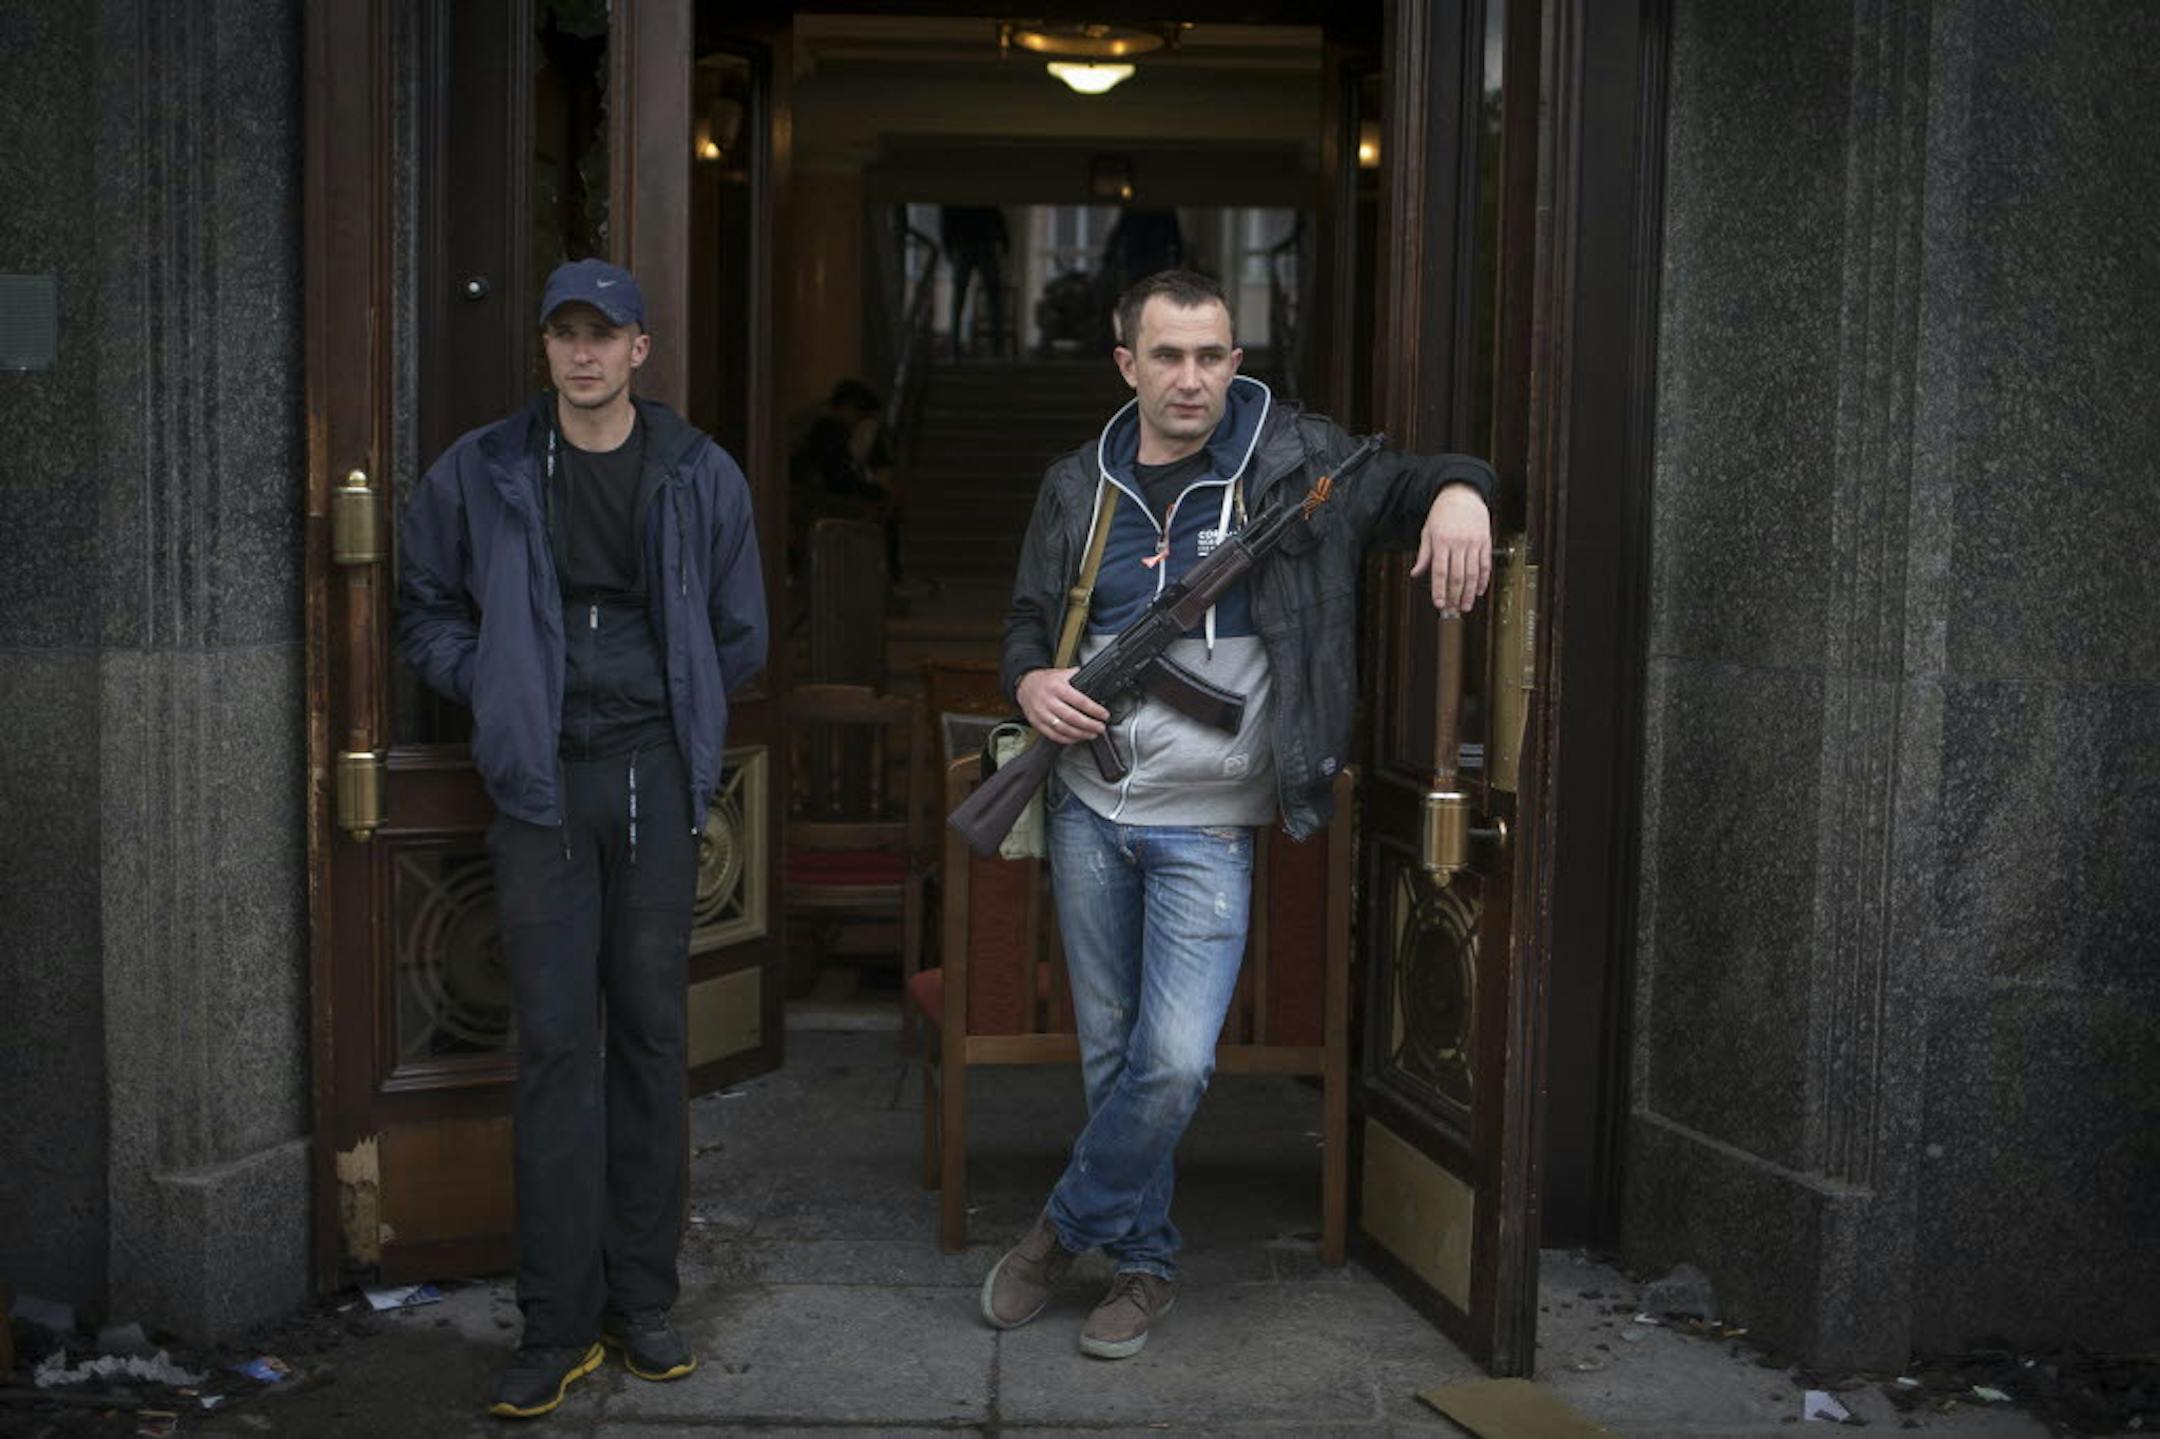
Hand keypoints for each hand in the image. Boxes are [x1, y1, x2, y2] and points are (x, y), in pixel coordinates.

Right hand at [1017, 667, 1108, 742]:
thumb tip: (1096, 680)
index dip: (1094, 710)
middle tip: (1100, 727)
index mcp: (1057, 687)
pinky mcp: (1037, 723)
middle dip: (1089, 725)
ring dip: (1080, 734)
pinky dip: (1066, 739)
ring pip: (1063, 728)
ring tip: (1091, 734)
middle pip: (1072, 717)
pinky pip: (1053, 735)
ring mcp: (1041, 713)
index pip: (1080, 701)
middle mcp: (1048, 700)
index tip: (1104, 715)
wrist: (1025, 684)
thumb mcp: (1062, 673)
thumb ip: (1078, 677)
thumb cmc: (1046, 680)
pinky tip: (1076, 738)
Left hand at [1410, 482, 1492, 614]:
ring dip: (1469, 592)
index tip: (1439, 604)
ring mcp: (1474, 543)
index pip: (1440, 572)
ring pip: (1473, 573)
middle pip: (1458, 576)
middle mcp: (1458, 543)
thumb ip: (1424, 555)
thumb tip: (1416, 573)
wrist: (1463, 494)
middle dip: (1456, 596)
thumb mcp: (1427, 531)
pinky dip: (1483, 580)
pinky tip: (1479, 591)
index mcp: (1442, 541)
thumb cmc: (1442, 513)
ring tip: (1466, 605)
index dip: (1440, 590)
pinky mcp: (1485, 541)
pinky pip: (1486, 564)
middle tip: (1454, 609)